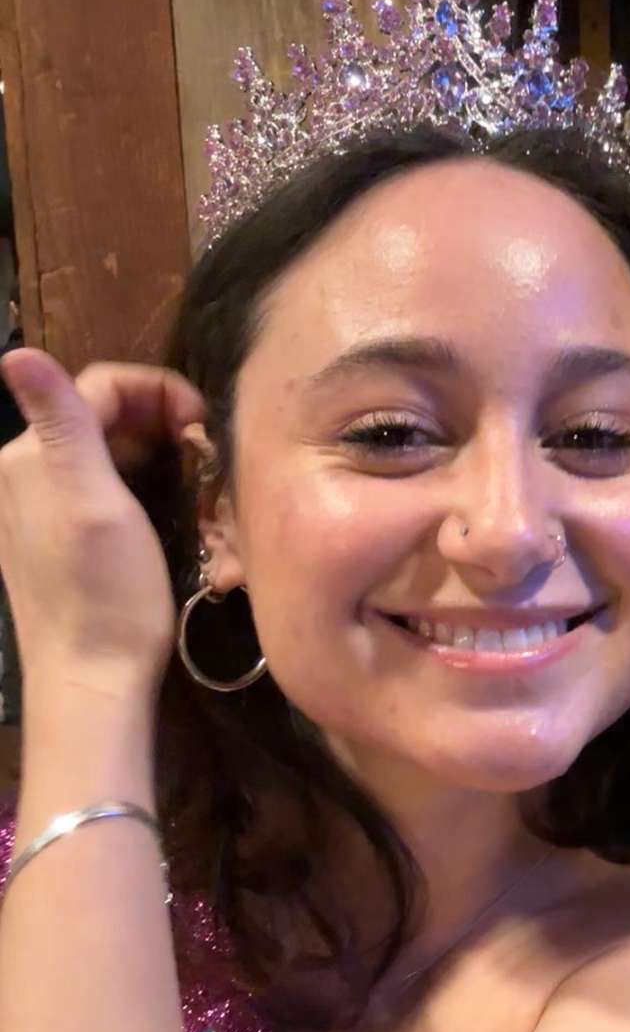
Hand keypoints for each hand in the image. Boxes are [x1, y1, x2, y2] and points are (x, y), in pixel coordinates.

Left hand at [0, 349, 205, 699]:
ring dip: (160, 460)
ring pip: (108, 451)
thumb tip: (14, 350)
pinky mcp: (53, 537)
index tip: (206, 428)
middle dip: (164, 428)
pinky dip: (143, 490)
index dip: (162, 392)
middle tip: (208, 465)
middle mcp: (25, 471)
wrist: (92, 681)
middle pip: (103, 415)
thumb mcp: (93, 503)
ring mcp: (37, 506)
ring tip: (197, 496)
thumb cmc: (106, 595)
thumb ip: (62, 422)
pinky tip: (170, 519)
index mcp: (31, 455)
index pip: (101, 384)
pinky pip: (103, 487)